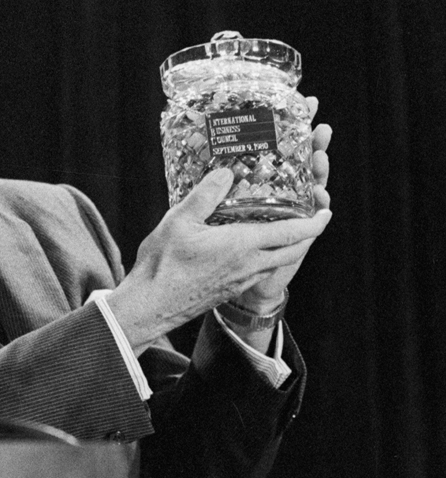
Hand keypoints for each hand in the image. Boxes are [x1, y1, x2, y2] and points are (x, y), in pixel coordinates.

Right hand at [110, 166, 331, 350]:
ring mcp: (241, 280)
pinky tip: (252, 249)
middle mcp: (249, 265)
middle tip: (312, 218)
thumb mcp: (180, 220)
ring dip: (288, 247)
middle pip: (292, 251)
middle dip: (308, 235)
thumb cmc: (163, 264)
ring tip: (285, 229)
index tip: (326, 212)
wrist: (152, 305)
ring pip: (277, 262)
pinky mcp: (230, 289)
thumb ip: (206, 195)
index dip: (313, 223)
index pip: (291, 234)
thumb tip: (225, 173)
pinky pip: (260, 271)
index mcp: (242, 246)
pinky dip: (268, 257)